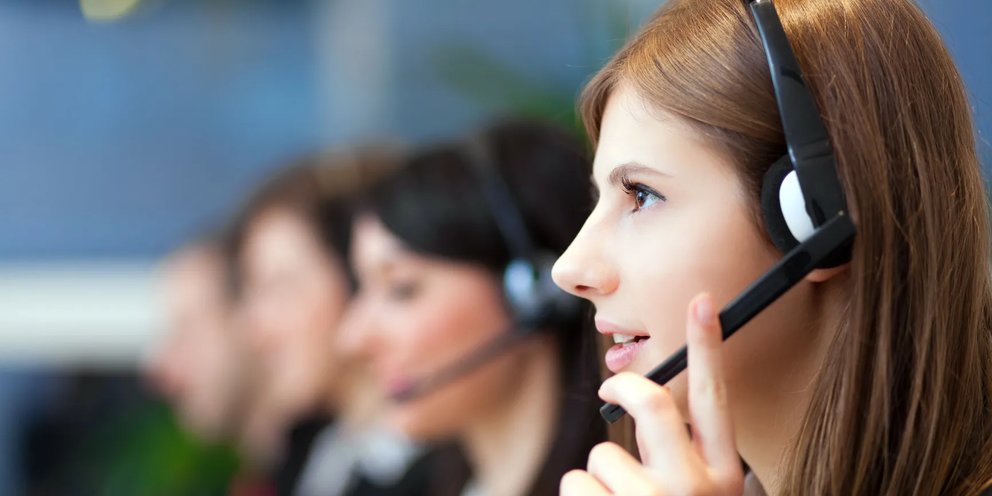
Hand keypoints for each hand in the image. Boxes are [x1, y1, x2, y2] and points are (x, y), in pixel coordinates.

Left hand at [561, 293, 743, 495]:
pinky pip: (576, 481)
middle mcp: (695, 487)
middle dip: (623, 385)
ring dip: (600, 474)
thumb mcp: (693, 492)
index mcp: (723, 476)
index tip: (702, 302)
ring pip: (604, 452)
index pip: (713, 398)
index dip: (707, 348)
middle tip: (609, 386)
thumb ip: (672, 451)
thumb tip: (641, 405)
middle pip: (652, 400)